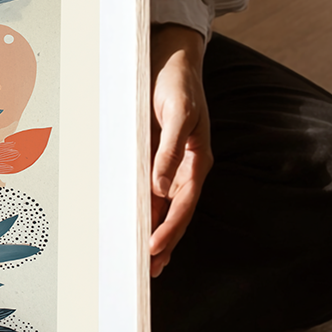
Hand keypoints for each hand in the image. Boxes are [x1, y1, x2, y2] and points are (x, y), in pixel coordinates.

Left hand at [149, 24, 211, 277]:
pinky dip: (143, 211)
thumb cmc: (177, 83)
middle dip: (163, 242)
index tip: (153, 249)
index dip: (170, 228)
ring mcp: (170, 165)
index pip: (183, 204)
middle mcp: (185, 168)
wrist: (171, 59)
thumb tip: (161, 187)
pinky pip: (148, 191)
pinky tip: (134, 226)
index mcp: (197, 161)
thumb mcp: (177, 112)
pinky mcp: (155, 157)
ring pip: (162, 207)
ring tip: (144, 263)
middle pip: (174, 213)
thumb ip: (170, 149)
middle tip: (148, 272)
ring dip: (153, 233)